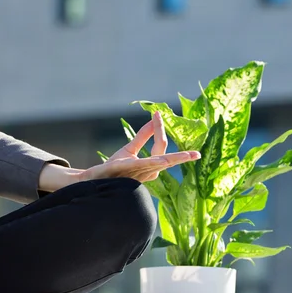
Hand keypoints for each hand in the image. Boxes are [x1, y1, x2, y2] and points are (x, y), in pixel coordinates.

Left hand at [78, 112, 200, 182]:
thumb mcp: (130, 148)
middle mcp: (148, 171)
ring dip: (174, 159)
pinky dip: (156, 163)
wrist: (96, 180)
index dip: (160, 128)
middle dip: (183, 156)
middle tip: (195, 153)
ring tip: (189, 156)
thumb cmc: (114, 168)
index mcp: (150, 166)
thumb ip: (143, 136)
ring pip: (161, 164)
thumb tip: (155, 119)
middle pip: (167, 158)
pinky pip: (145, 167)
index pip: (161, 146)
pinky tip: (163, 161)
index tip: (157, 112)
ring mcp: (140, 172)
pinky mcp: (129, 171)